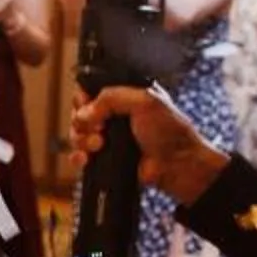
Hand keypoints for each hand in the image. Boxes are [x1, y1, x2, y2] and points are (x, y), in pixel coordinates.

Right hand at [71, 85, 226, 205]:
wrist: (178, 166)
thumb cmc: (169, 131)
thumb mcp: (144, 102)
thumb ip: (111, 98)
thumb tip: (83, 113)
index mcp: (126, 96)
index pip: (92, 90)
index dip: (83, 98)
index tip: (85, 104)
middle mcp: (115, 115)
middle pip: (80, 113)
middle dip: (83, 122)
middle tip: (99, 128)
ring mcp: (109, 137)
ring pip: (78, 134)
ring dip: (82, 140)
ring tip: (99, 145)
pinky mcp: (106, 158)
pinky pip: (81, 156)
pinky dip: (79, 157)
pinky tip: (86, 158)